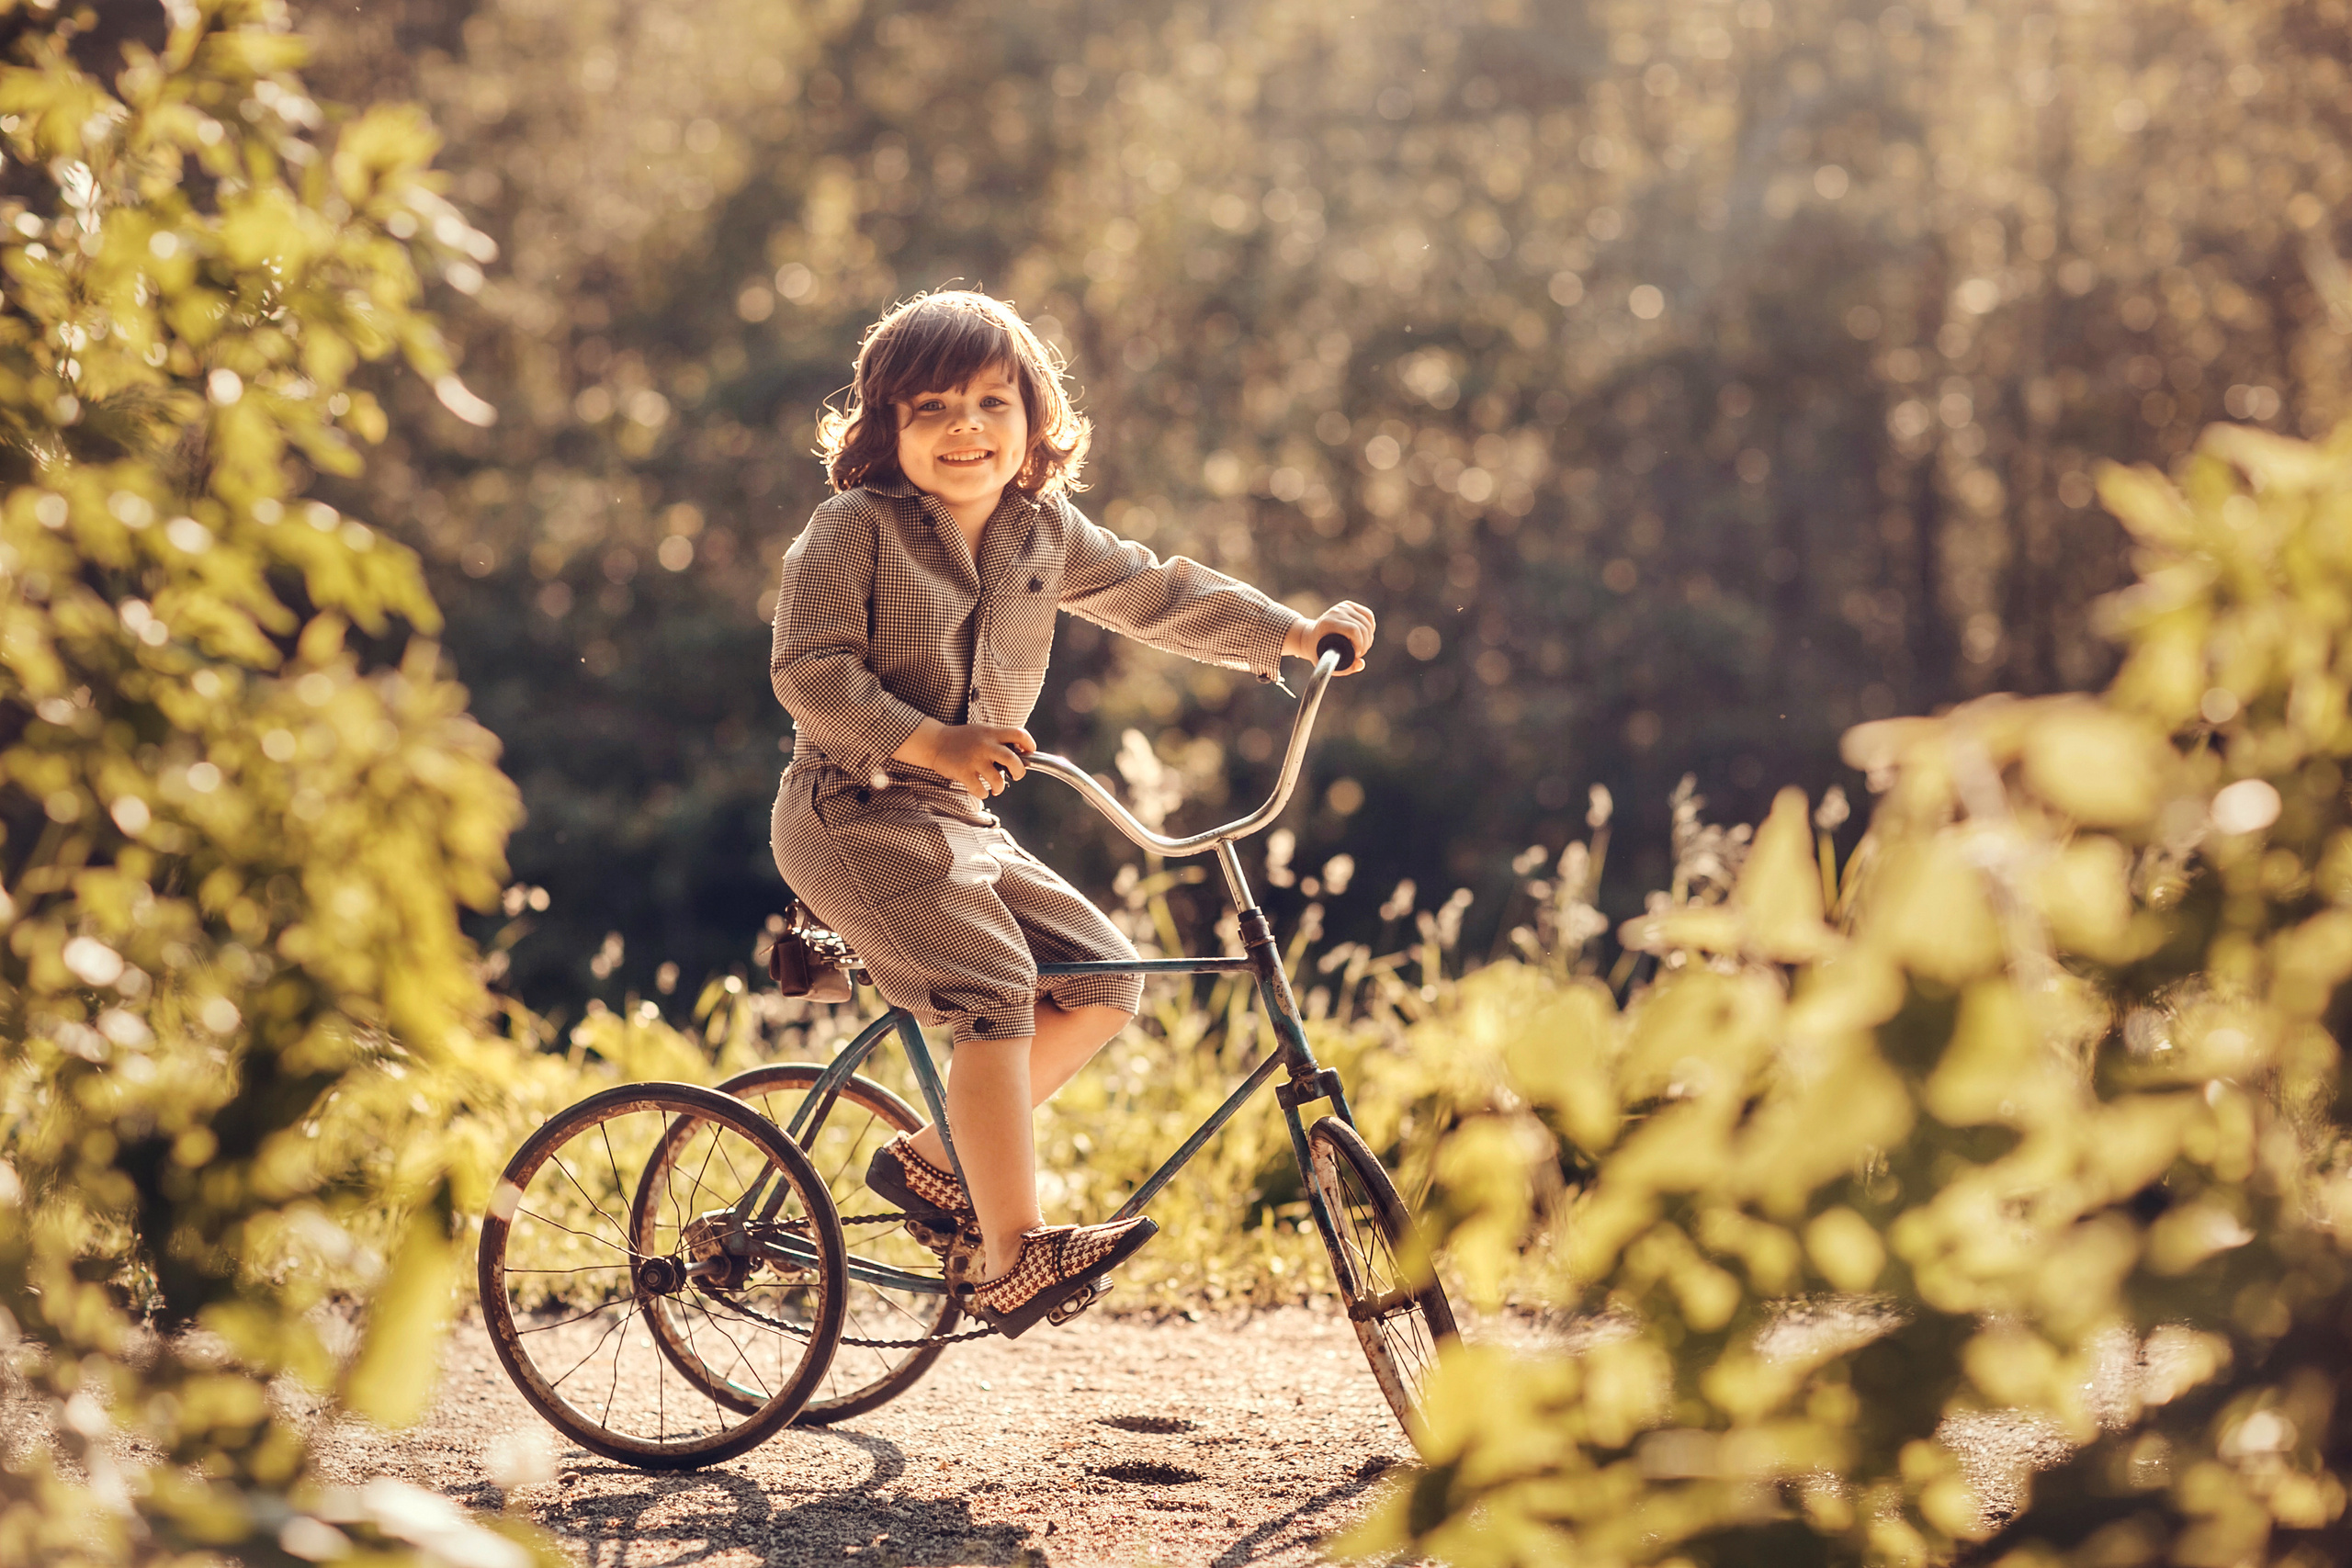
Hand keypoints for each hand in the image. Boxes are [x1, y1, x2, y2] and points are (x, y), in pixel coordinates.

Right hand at [895, 719, 1034, 797]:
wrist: (935, 742)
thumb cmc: (961, 739)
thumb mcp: (982, 731)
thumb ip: (999, 739)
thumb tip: (1020, 753)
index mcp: (992, 733)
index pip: (1019, 734)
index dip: (1029, 744)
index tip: (1029, 752)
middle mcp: (985, 745)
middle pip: (1012, 760)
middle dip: (1019, 771)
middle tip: (1016, 775)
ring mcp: (974, 759)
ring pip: (997, 780)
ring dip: (1000, 787)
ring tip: (997, 787)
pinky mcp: (963, 772)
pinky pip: (980, 789)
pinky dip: (983, 793)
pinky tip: (981, 790)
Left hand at [1285, 601, 1375, 674]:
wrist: (1309, 637)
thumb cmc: (1318, 652)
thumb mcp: (1328, 664)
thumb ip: (1346, 667)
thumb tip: (1361, 663)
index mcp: (1328, 623)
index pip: (1354, 630)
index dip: (1360, 644)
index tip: (1356, 654)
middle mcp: (1336, 612)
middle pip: (1363, 627)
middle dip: (1365, 643)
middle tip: (1359, 653)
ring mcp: (1343, 607)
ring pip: (1367, 621)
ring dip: (1369, 637)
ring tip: (1362, 647)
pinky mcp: (1348, 605)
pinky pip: (1368, 615)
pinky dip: (1371, 627)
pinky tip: (1366, 636)